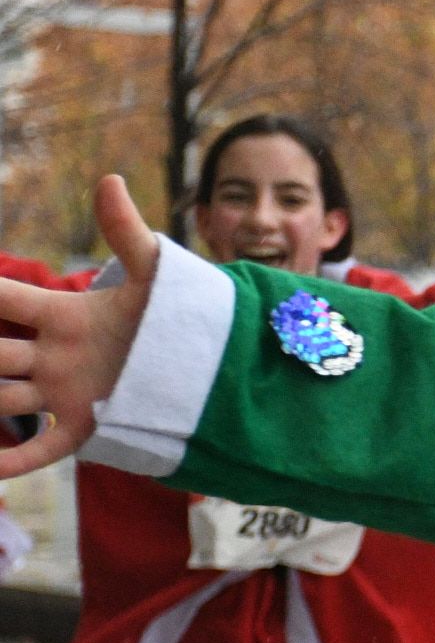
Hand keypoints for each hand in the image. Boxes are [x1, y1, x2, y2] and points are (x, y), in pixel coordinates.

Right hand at [0, 177, 157, 477]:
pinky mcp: (84, 425)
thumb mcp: (154, 275)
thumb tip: (110, 180)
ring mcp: (63, 392)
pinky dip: (11, 462)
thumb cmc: (173, 314)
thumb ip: (127, 232)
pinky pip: (39, 447)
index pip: (5, 298)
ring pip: (4, 397)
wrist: (205, 363)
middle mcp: (52, 355)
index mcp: (63, 315)